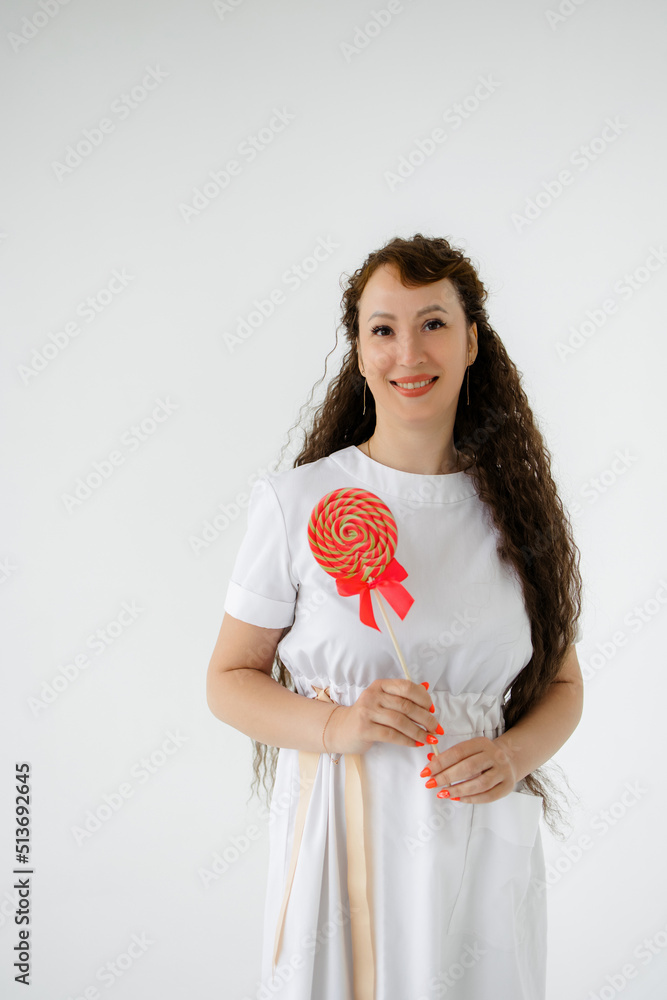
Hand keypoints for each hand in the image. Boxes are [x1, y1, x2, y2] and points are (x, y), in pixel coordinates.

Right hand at [327, 678, 443, 755]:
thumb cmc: (368, 715)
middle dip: (425, 718)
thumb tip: (427, 687)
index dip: (423, 698)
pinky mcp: (364, 729)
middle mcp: (373, 695)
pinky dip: (407, 740)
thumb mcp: (383, 701)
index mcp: (380, 685)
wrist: (341, 729)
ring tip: (429, 738)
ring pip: (400, 721)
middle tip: (436, 728)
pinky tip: (416, 744)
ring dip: (418, 732)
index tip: (432, 709)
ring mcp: (367, 712)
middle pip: (406, 706)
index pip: (406, 687)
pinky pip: (391, 735)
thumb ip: (403, 695)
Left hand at [421, 736, 517, 802]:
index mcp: (483, 743)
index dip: (440, 762)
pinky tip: (457, 798)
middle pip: (468, 767)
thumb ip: (451, 756)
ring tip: (442, 793)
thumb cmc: (482, 756)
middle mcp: (494, 755)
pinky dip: (471, 799)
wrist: (509, 760)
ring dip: (457, 790)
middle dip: (446, 777)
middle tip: (431, 783)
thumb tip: (430, 761)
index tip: (426, 771)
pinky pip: (487, 796)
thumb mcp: (470, 750)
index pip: (458, 752)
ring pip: (479, 784)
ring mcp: (503, 771)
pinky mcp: (507, 786)